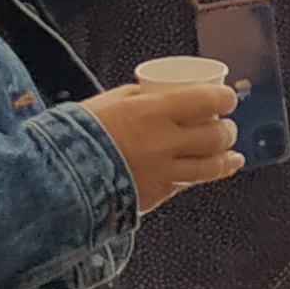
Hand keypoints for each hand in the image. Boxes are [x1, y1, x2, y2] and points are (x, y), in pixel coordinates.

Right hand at [85, 80, 241, 213]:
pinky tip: (207, 174)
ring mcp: (164, 171)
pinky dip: (200, 178)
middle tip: (226, 126)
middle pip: (216, 135)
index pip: (208, 101)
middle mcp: (166, 142)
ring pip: (212, 167)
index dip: (226, 99)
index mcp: (154, 111)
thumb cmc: (77, 134)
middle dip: (227, 129)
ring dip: (226, 159)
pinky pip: (187, 185)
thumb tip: (156, 93)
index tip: (228, 98)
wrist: (57, 176)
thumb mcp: (110, 101)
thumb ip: (139, 97)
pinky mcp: (156, 195)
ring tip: (232, 156)